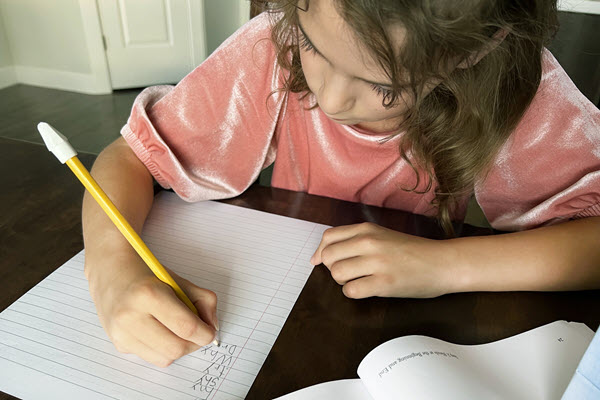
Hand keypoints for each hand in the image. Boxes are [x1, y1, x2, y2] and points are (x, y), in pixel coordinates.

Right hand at [87, 252, 217, 366]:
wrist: (111, 272)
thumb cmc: (147, 274)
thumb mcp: (179, 280)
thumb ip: (203, 301)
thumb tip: (212, 327)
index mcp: (149, 294)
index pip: (186, 327)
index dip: (205, 333)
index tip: (210, 331)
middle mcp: (131, 316)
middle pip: (176, 348)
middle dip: (194, 344)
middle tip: (198, 333)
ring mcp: (121, 333)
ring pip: (165, 358)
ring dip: (179, 349)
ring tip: (178, 331)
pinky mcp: (118, 344)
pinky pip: (151, 357)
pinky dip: (162, 349)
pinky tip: (159, 331)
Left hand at [310, 222, 455, 298]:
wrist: (442, 262)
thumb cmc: (412, 251)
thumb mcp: (382, 235)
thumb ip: (353, 240)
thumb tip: (318, 257)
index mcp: (367, 229)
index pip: (328, 237)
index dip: (323, 252)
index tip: (325, 262)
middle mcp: (369, 242)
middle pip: (328, 257)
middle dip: (333, 268)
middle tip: (349, 273)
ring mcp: (376, 262)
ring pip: (336, 274)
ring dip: (343, 281)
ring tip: (360, 280)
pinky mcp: (383, 283)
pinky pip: (351, 291)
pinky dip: (354, 293)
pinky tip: (367, 289)